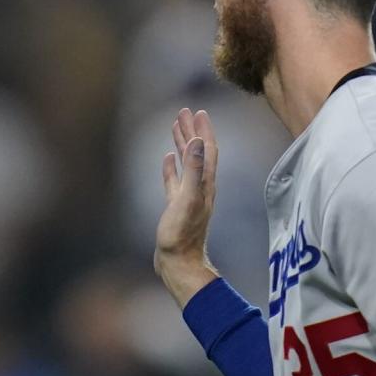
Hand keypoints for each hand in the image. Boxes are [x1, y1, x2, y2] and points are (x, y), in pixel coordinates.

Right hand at [154, 108, 219, 306]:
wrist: (179, 263)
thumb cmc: (182, 235)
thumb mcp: (187, 199)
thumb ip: (193, 170)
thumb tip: (197, 141)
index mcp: (205, 184)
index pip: (208, 150)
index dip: (204, 130)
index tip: (199, 111)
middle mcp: (200, 187)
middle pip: (198, 152)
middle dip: (192, 131)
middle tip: (185, 112)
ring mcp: (188, 196)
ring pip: (187, 162)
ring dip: (182, 143)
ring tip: (175, 126)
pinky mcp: (176, 206)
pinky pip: (174, 179)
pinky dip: (171, 166)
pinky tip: (167, 158)